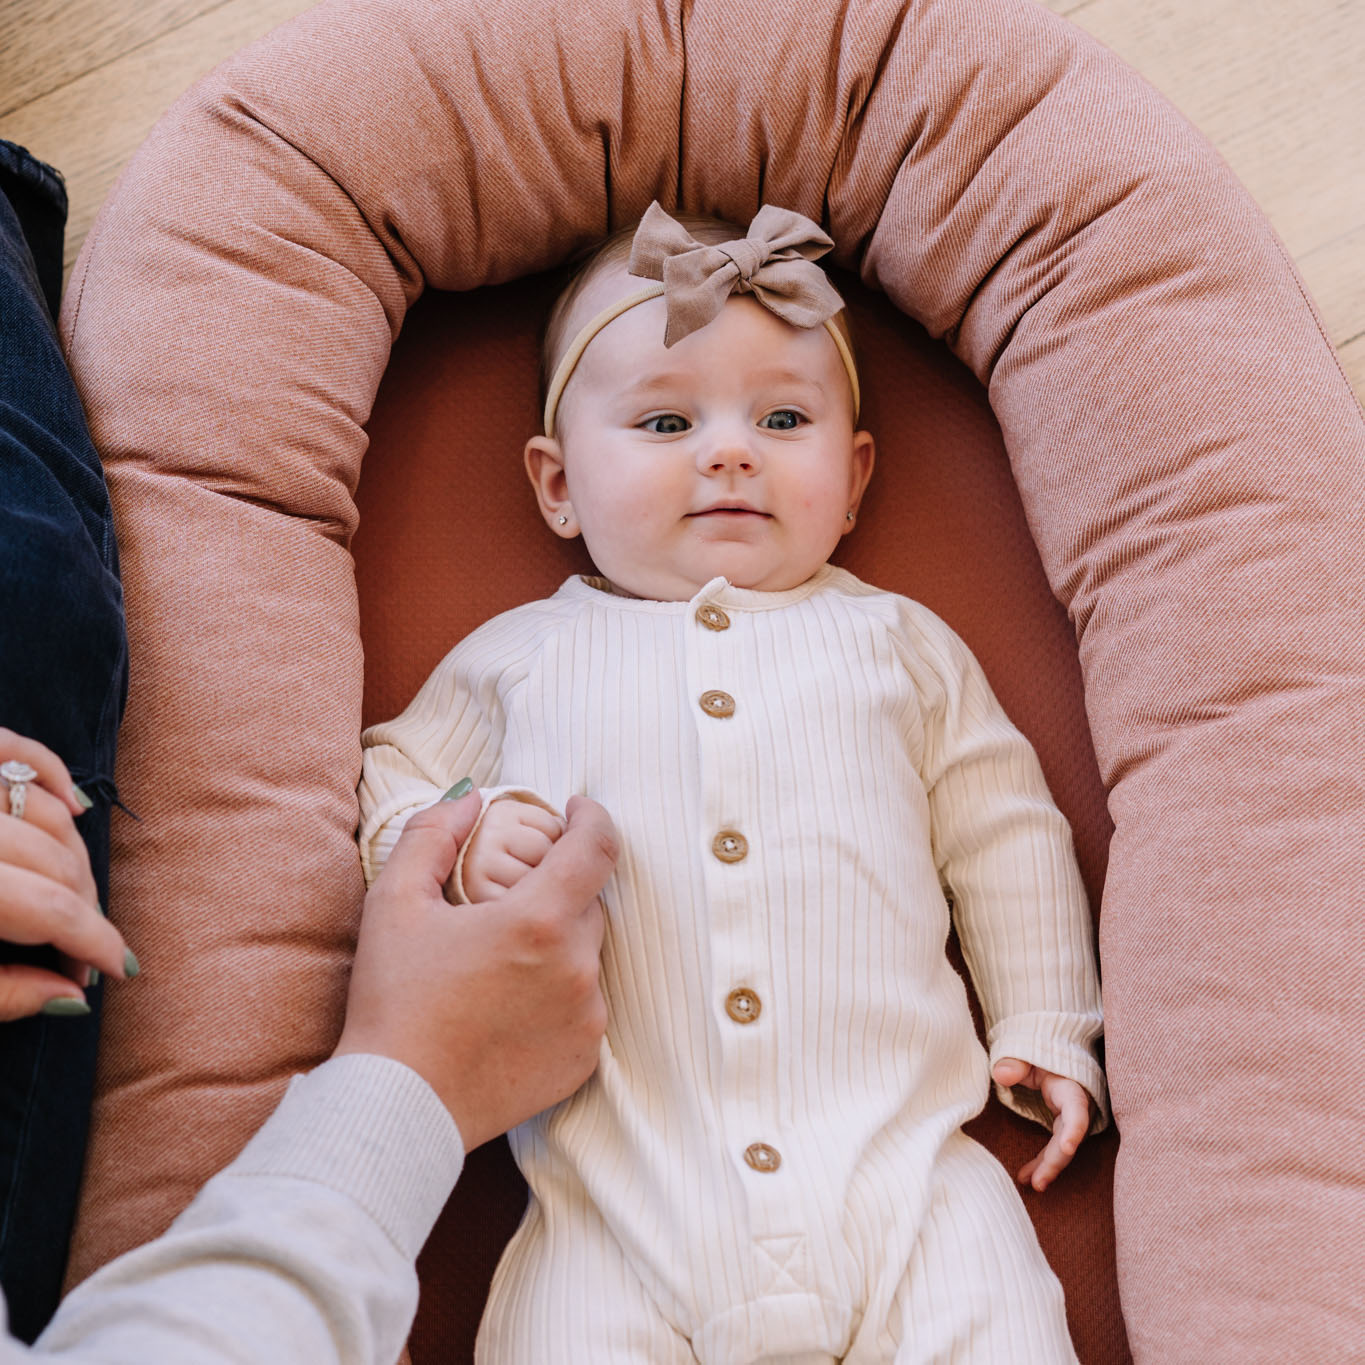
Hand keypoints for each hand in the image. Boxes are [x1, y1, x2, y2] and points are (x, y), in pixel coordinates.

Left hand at [0, 728, 135, 1019]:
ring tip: (73, 895)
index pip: (50, 909)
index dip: (93, 943)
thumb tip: (70, 994)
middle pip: (56, 861)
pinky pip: (13, 747)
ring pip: (47, 809)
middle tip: (84, 951)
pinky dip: (50, 770)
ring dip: (72, 854)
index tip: (117, 971)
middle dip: (82, 909)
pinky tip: (75, 807)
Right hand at [335, 790, 615, 1148]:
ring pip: (587, 956)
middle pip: (588, 904)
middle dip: (556, 892)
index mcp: (539, 920)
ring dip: (556, 947)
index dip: (592, 816)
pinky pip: (584, 1006)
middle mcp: (577, 966)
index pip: (598, 846)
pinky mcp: (584, 1058)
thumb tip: (470, 797)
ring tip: (500, 966)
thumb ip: (433, 835)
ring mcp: (587, 1016)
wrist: (399, 1105)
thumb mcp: (395, 903)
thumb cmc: (393, 1001)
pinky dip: (558, 996)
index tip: (574, 809)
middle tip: (506, 905)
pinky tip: (509, 1008)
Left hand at [992, 1057, 1090, 1191]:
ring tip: (1031, 1184)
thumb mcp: (1028, 1051)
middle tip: (1038, 1183)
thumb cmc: (1040, 1052)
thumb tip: (1002, 1074)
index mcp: (1070, 1087)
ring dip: (1047, 1167)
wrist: (1050, 1051)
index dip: (1074, 1129)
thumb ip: (1016, 1062)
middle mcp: (1075, 1106)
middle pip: (1069, 1137)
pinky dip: (1042, 1161)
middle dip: (1055, 1161)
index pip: (1076, 1110)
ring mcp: (1070, 1117)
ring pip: (1062, 1147)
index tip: (1068, 1147)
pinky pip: (1054, 1146)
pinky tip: (1026, 1177)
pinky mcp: (1061, 1124)